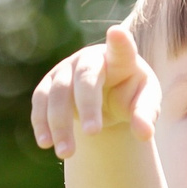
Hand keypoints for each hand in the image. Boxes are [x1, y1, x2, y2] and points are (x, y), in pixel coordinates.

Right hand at [29, 25, 158, 158]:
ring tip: (66, 153)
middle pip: (85, 78)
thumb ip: (146, 115)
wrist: (106, 94)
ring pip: (57, 93)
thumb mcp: (145, 102)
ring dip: (60, 123)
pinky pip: (40, 102)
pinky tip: (46, 144)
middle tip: (93, 133)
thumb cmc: (130, 93)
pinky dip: (41, 123)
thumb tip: (144, 135)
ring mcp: (65, 70)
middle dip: (87, 105)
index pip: (121, 48)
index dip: (119, 41)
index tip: (117, 33)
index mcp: (120, 58)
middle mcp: (89, 58)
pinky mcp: (48, 85)